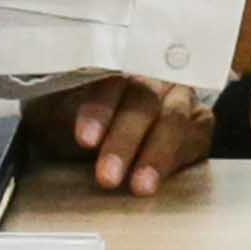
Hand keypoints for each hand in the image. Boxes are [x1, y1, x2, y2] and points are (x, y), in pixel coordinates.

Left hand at [23, 74, 212, 195]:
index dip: (99, 110)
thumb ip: (57, 111)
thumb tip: (51, 116)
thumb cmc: (74, 121)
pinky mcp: (198, 125)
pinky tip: (163, 180)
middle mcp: (150, 74)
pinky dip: (178, 159)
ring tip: (141, 186)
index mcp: (112, 63)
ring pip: (174, 120)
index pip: (109, 80)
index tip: (85, 141)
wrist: (98, 135)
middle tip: (108, 176)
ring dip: (157, 154)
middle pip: (144, 100)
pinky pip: (196, 138)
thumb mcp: (55, 113)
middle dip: (125, 140)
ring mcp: (179, 97)